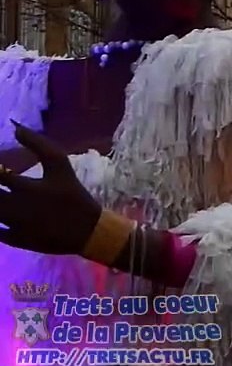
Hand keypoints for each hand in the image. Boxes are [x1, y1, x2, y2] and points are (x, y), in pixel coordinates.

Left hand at [0, 121, 101, 254]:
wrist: (87, 230)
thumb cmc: (74, 195)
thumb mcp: (60, 165)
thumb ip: (37, 144)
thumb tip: (15, 125)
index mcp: (25, 187)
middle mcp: (15, 207)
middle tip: (1, 182)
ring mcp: (13, 225)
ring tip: (3, 195)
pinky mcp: (15, 240)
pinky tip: (3, 215)